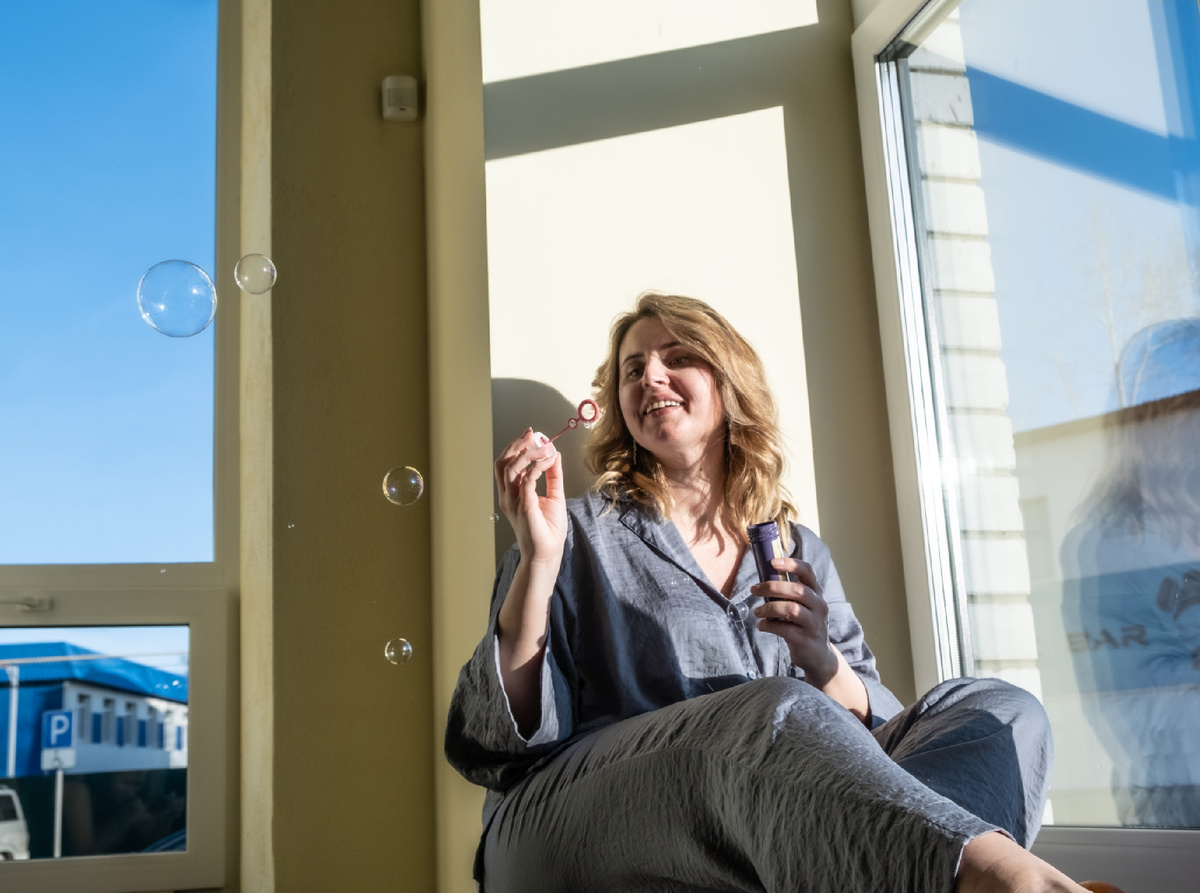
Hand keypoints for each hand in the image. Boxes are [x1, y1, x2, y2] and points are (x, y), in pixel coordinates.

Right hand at [494, 428, 567, 567]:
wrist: (547, 553)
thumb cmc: (548, 530)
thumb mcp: (554, 496)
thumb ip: (553, 475)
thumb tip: (555, 454)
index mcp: (512, 494)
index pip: (506, 464)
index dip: (516, 447)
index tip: (532, 435)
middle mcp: (508, 496)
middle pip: (502, 463)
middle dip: (516, 445)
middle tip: (532, 435)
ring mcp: (513, 501)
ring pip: (511, 468)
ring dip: (528, 453)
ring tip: (544, 447)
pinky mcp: (524, 506)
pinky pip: (527, 479)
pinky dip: (538, 466)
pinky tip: (548, 461)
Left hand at [752, 556, 837, 686]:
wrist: (818, 655)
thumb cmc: (803, 624)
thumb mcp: (802, 605)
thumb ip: (788, 592)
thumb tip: (762, 578)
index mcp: (816, 592)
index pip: (808, 571)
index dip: (791, 564)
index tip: (772, 562)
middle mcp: (819, 605)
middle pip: (797, 590)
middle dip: (772, 587)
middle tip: (754, 590)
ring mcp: (815, 623)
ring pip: (791, 609)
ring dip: (769, 608)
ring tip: (757, 612)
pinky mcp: (806, 640)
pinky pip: (784, 629)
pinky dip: (769, 625)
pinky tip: (762, 625)